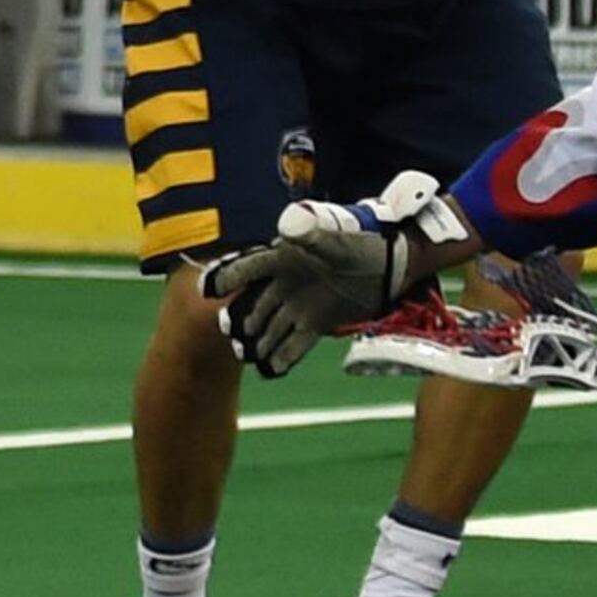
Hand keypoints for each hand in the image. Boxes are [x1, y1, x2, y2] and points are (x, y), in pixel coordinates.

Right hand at [198, 172, 473, 378]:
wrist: (388, 267)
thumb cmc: (359, 245)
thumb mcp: (335, 237)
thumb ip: (311, 232)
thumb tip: (288, 226)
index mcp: (282, 259)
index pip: (248, 268)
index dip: (226, 277)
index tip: (208, 290)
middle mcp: (283, 284)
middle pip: (254, 303)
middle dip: (240, 318)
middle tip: (229, 332)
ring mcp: (297, 306)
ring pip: (270, 327)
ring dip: (257, 341)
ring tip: (245, 355)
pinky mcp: (314, 324)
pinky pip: (294, 344)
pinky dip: (282, 358)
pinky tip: (270, 371)